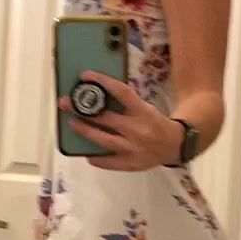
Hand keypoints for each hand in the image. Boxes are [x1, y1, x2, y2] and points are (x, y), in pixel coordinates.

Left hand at [58, 70, 183, 170]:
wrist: (174, 146)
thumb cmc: (154, 123)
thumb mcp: (145, 108)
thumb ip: (126, 103)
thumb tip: (98, 94)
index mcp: (142, 111)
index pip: (121, 92)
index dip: (102, 82)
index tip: (85, 76)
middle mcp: (137, 129)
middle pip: (105, 117)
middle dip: (82, 109)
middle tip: (66, 102)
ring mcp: (132, 148)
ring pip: (103, 139)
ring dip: (85, 131)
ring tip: (72, 123)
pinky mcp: (130, 163)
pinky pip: (107, 162)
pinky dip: (95, 156)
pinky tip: (85, 152)